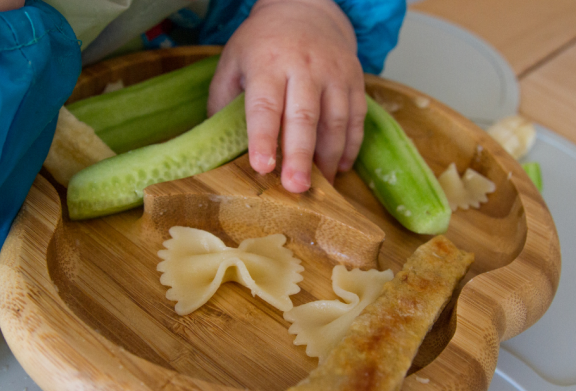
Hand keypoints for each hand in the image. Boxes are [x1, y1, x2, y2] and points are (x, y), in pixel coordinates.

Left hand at [208, 0, 365, 192]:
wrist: (305, 8)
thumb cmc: (264, 43)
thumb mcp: (233, 61)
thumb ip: (223, 100)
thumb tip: (218, 146)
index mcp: (267, 62)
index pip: (265, 104)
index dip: (263, 137)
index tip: (262, 166)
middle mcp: (304, 66)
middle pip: (304, 116)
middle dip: (300, 156)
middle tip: (296, 187)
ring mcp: (334, 73)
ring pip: (335, 120)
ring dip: (328, 157)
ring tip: (319, 185)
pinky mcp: (355, 79)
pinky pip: (356, 118)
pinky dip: (350, 146)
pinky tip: (339, 168)